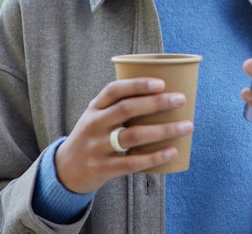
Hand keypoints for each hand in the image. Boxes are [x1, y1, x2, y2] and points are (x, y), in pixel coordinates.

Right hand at [55, 78, 192, 193]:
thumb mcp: (97, 116)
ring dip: (162, 130)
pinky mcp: (103, 169)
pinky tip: (172, 151)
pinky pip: (132, 163)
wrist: (65, 170)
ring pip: (133, 136)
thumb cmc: (93, 136)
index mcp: (94, 107)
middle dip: (156, 103)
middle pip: (126, 109)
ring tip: (186, 126)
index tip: (161, 82)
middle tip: (180, 99)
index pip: (114, 90)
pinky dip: (154, 157)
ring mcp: (97, 147)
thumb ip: (120, 106)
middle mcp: (94, 124)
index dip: (137, 85)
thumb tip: (163, 95)